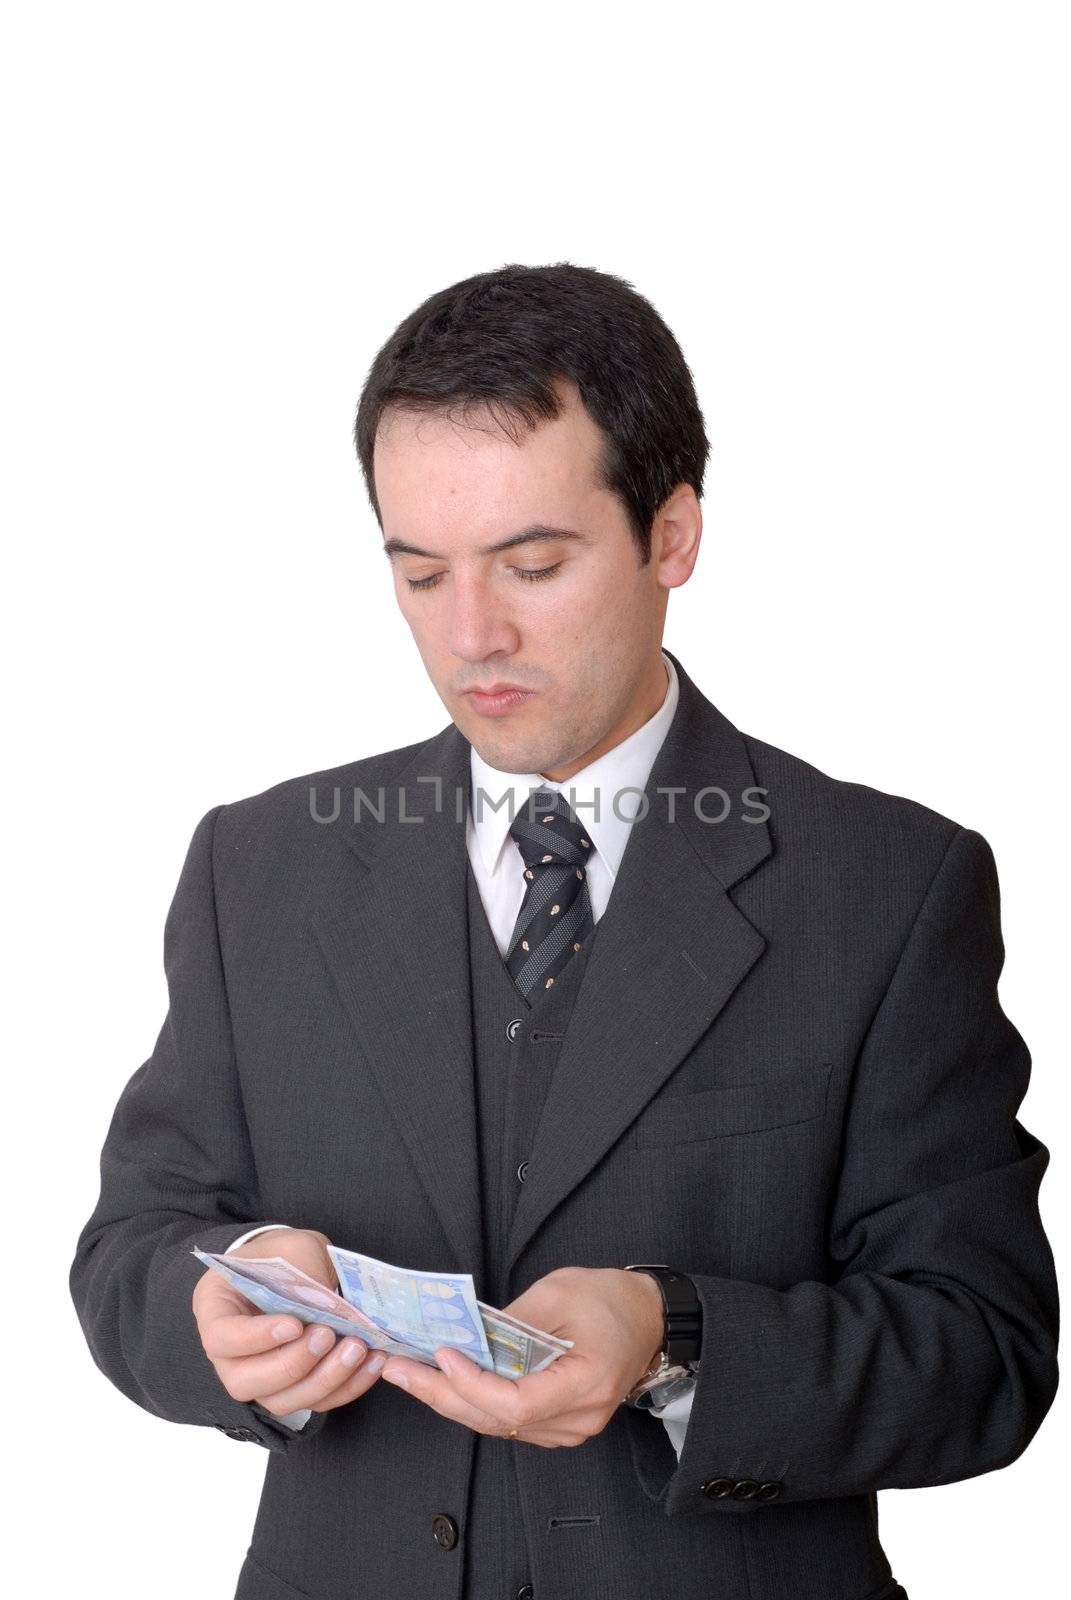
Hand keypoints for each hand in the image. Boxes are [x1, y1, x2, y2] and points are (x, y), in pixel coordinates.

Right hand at [192, 1226, 386, 1417]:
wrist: (296, 1265)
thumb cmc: (285, 1254)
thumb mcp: (293, 1248)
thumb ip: (304, 1275)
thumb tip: (329, 1310)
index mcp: (216, 1309)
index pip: (220, 1338)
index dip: (254, 1338)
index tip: (294, 1324)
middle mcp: (229, 1354)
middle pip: (244, 1382)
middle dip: (292, 1364)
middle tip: (327, 1335)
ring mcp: (258, 1376)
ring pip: (281, 1401)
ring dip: (323, 1380)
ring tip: (357, 1349)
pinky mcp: (292, 1388)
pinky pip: (314, 1402)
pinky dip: (345, 1387)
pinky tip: (371, 1363)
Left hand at [378, 1266, 664, 1446]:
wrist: (648, 1317)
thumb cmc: (609, 1299)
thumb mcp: (559, 1292)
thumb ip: (513, 1321)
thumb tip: (465, 1337)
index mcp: (586, 1383)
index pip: (517, 1402)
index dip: (473, 1385)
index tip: (442, 1357)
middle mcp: (579, 1418)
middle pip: (498, 1420)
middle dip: (441, 1395)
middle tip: (398, 1370)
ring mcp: (570, 1428)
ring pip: (498, 1425)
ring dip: (450, 1400)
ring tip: (408, 1374)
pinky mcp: (560, 1423)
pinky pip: (509, 1421)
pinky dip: (473, 1403)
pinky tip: (443, 1383)